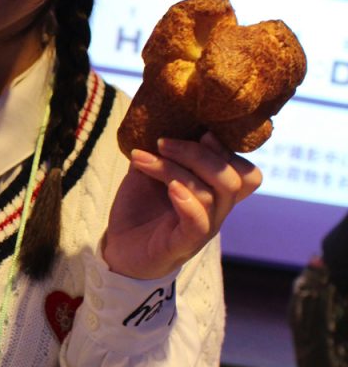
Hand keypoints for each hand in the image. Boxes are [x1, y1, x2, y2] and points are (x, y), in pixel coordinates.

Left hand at [102, 131, 261, 278]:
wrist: (119, 248)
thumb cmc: (140, 208)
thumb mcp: (150, 171)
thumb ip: (163, 150)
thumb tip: (161, 118)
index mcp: (215, 192)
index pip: (248, 174)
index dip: (229, 150)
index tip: (199, 130)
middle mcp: (216, 211)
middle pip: (233, 179)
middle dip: (198, 153)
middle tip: (162, 142)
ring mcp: (202, 229)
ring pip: (210, 194)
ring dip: (174, 169)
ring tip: (144, 159)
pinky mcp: (183, 245)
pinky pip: (198, 223)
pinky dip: (187, 201)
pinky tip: (170, 188)